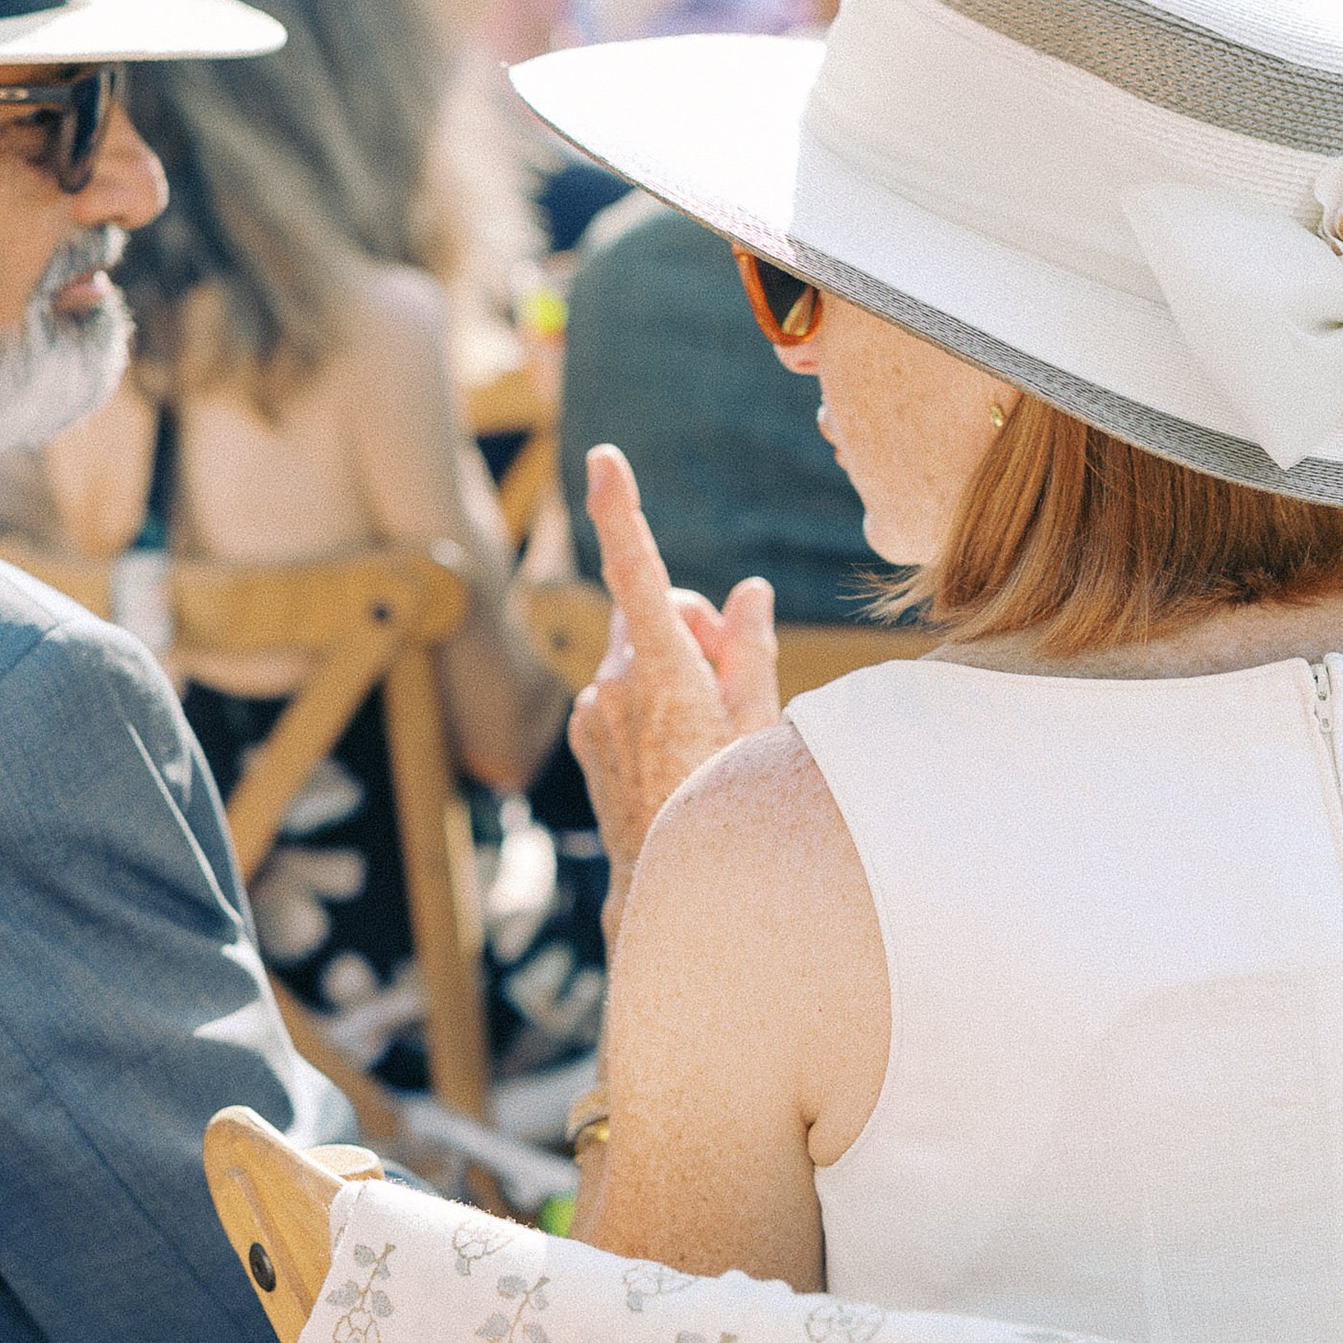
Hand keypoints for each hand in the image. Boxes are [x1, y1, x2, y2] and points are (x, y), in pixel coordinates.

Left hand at [571, 445, 778, 907]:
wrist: (663, 884)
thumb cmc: (724, 806)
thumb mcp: (758, 728)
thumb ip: (750, 651)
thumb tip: (747, 593)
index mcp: (664, 672)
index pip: (640, 572)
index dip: (622, 509)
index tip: (604, 458)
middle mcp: (615, 681)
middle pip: (656, 608)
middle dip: (695, 626)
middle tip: (734, 679)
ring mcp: (593, 706)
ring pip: (639, 647)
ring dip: (675, 664)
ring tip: (706, 725)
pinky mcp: (584, 727)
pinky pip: (620, 683)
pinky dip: (649, 693)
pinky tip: (673, 743)